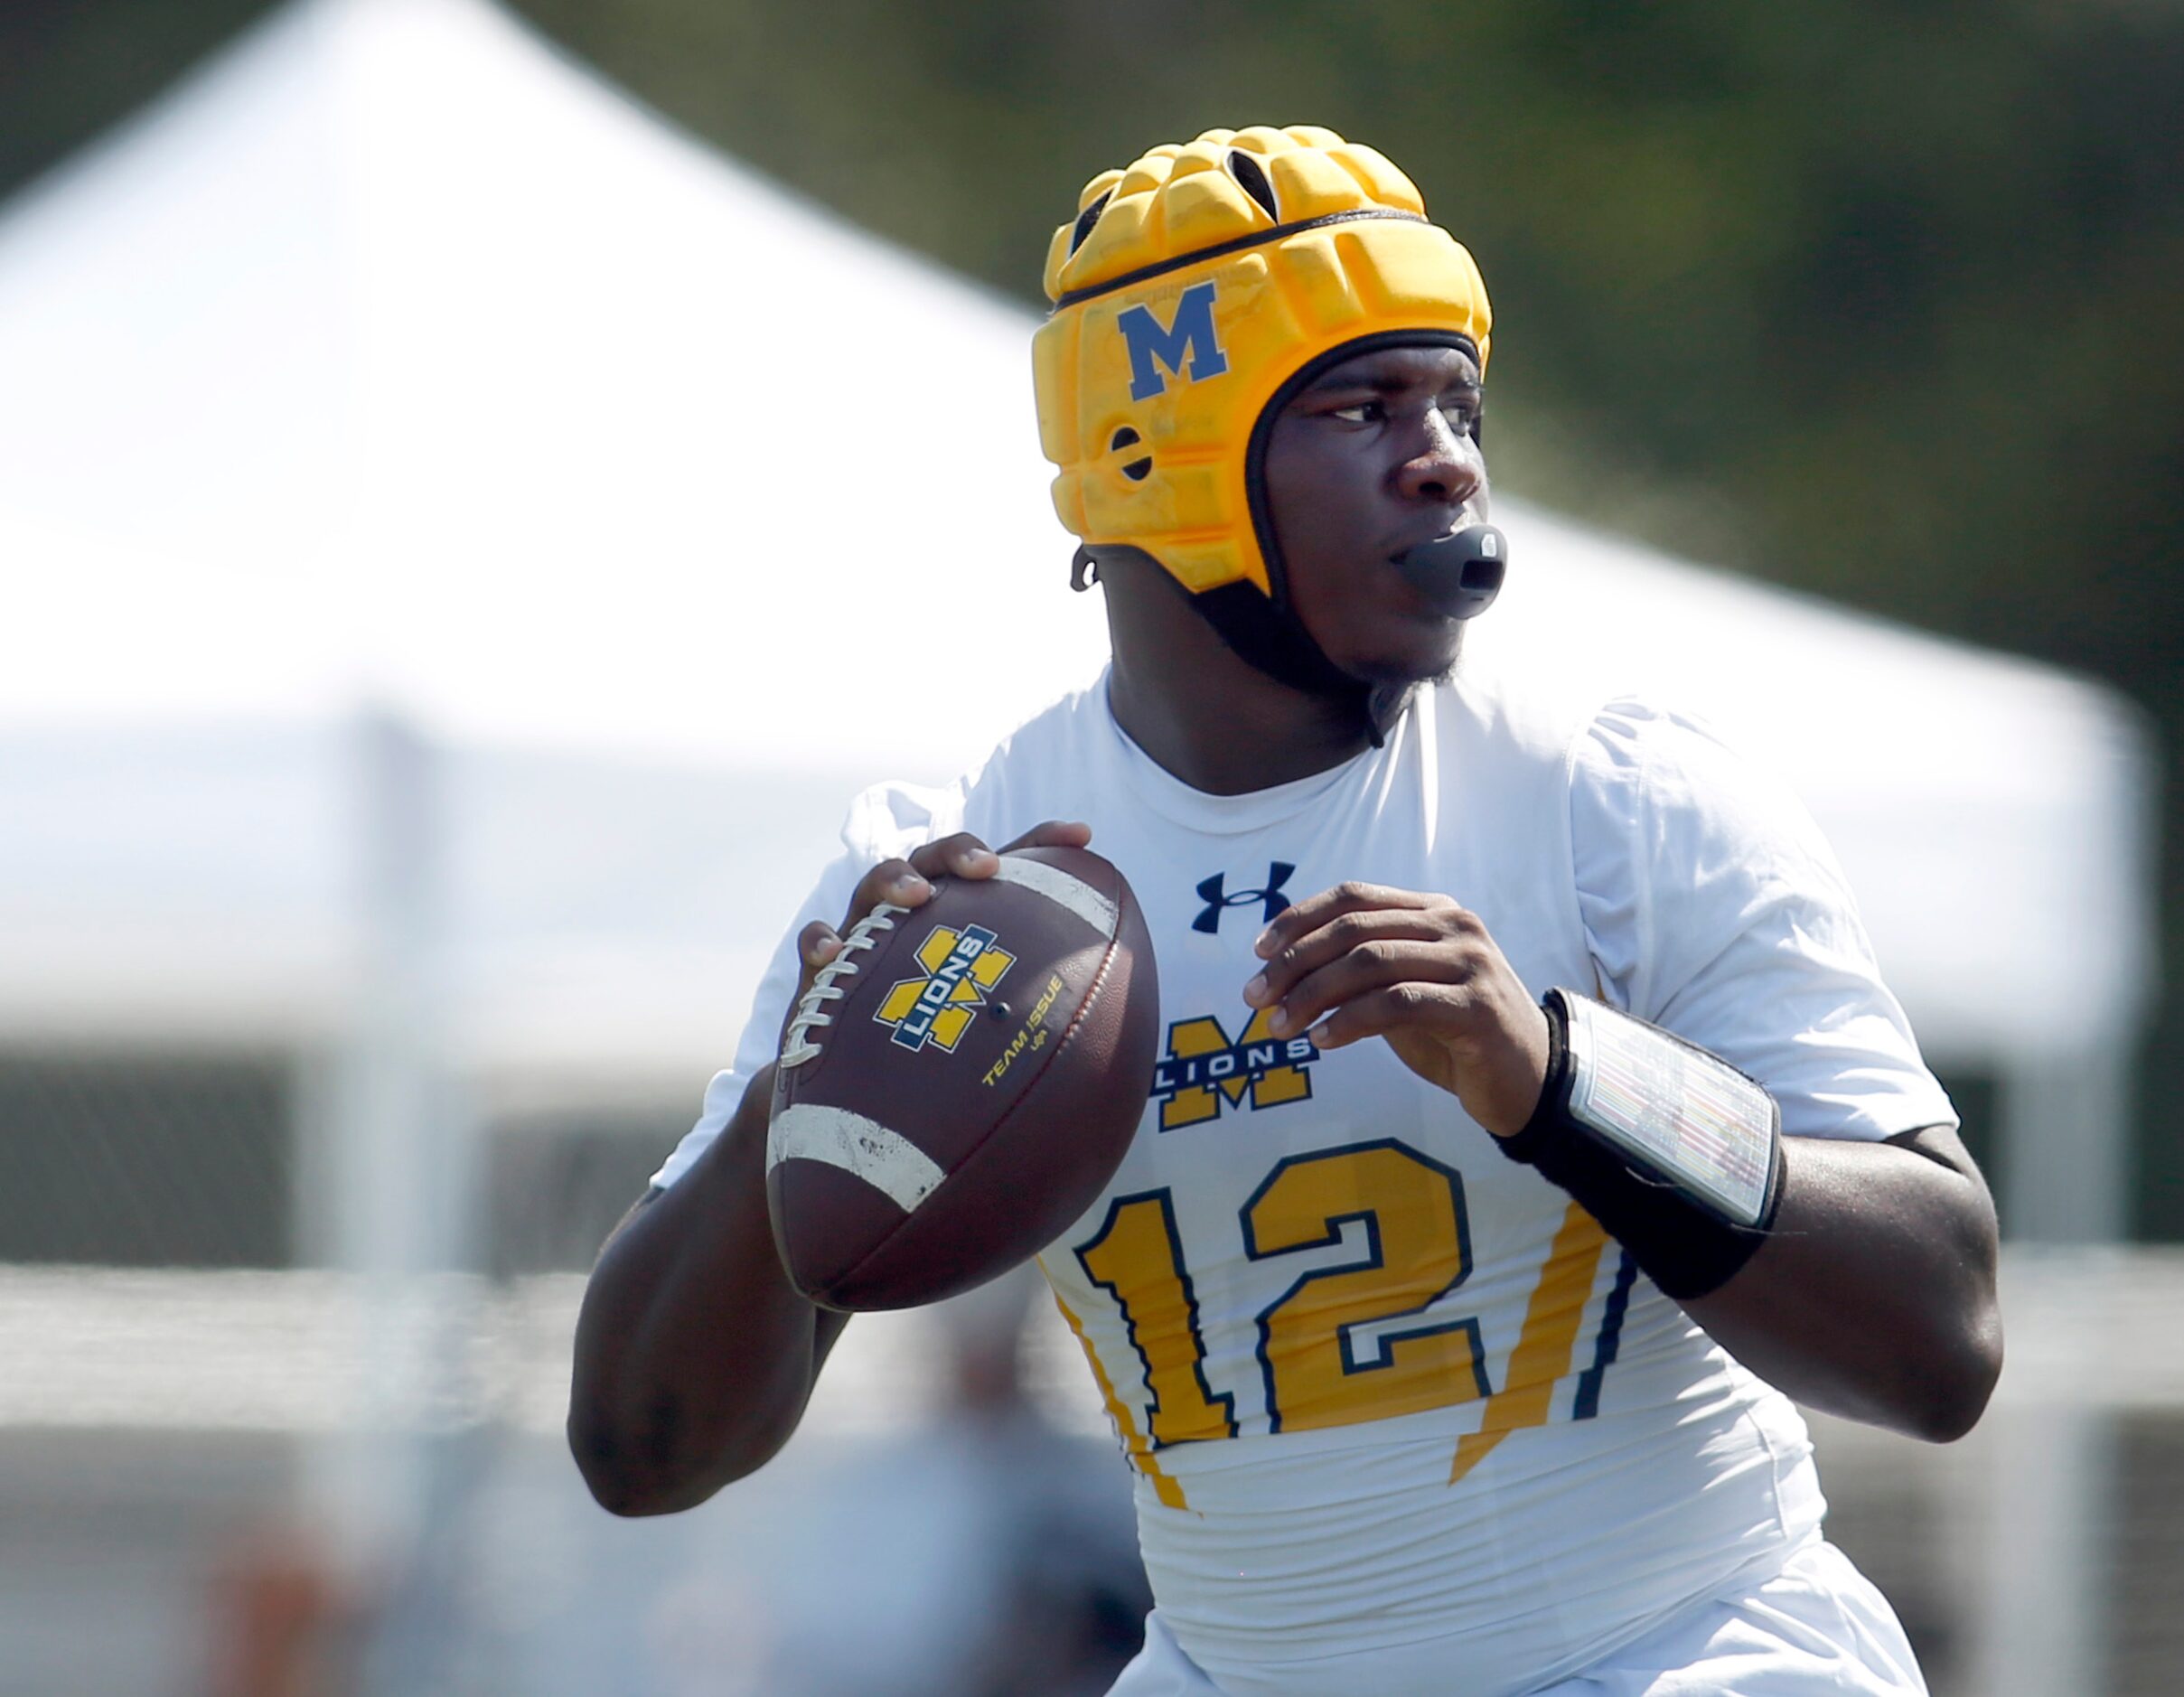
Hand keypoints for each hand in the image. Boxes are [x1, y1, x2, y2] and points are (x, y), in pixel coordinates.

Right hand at [786, 821, 1094, 1027]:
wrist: (854, 1099)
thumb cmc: (933, 1053)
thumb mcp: (989, 1033)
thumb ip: (1032, 1023)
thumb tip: (1112, 1053)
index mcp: (956, 919)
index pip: (1000, 870)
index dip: (1041, 843)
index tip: (1084, 837)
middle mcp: (910, 919)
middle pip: (932, 863)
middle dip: (959, 852)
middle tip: (988, 868)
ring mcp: (863, 940)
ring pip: (872, 888)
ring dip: (894, 881)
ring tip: (917, 895)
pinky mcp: (822, 975)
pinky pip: (815, 948)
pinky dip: (820, 942)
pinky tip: (834, 954)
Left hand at [1242, 882, 1549, 1136]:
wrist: (1529, 1080)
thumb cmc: (1455, 1037)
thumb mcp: (1401, 995)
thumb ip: (1358, 975)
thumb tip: (1282, 970)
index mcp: (1434, 911)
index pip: (1353, 897)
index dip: (1299, 919)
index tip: (1258, 952)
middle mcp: (1455, 926)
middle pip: (1354, 928)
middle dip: (1294, 962)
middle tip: (1255, 997)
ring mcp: (1470, 961)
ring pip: (1370, 961)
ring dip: (1312, 994)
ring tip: (1280, 1026)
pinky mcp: (1476, 1005)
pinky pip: (1397, 1003)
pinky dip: (1350, 1020)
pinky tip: (1322, 1040)